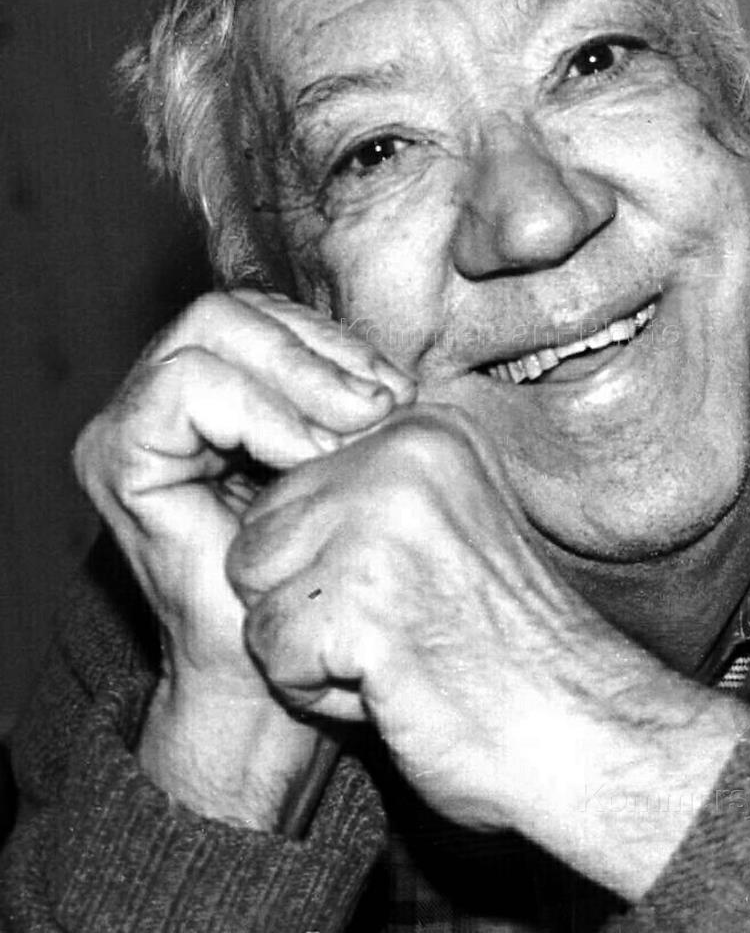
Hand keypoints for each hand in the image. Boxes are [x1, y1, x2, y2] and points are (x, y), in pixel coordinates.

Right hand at [73, 289, 414, 824]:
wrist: (271, 674)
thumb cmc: (318, 569)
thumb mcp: (345, 463)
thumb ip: (352, 401)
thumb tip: (400, 368)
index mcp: (212, 389)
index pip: (264, 315)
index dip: (334, 341)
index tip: (399, 391)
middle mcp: (158, 395)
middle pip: (232, 308)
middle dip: (319, 350)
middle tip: (382, 405)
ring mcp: (128, 422)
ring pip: (210, 330)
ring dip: (298, 376)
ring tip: (352, 432)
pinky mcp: (115, 455)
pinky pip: (188, 388)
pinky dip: (261, 411)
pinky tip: (310, 455)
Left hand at [228, 404, 747, 894]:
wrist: (581, 728)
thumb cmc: (506, 643)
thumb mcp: (445, 522)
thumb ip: (365, 493)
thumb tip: (255, 497)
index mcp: (423, 428)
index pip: (288, 486)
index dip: (324, 565)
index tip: (405, 593)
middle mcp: (401, 452)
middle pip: (259, 534)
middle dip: (304, 601)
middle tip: (398, 630)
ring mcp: (383, 518)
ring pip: (253, 589)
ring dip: (307, 645)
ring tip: (395, 655)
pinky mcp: (363, 594)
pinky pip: (271, 650)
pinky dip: (318, 692)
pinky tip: (394, 686)